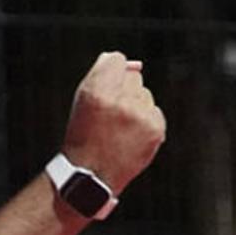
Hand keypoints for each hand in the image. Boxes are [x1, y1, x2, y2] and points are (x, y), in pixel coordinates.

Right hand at [62, 52, 166, 193]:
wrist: (91, 175)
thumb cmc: (83, 133)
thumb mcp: (81, 100)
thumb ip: (101, 74)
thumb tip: (130, 62)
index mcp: (96, 91)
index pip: (116, 59)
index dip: (109, 71)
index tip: (104, 87)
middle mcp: (119, 101)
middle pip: (133, 76)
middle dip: (123, 89)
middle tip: (108, 114)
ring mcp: (139, 116)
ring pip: (145, 93)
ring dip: (134, 105)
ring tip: (117, 128)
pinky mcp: (155, 128)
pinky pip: (154, 110)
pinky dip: (145, 120)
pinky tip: (129, 135)